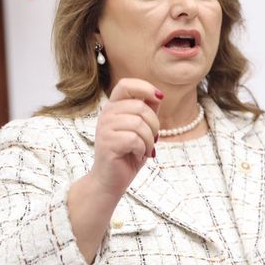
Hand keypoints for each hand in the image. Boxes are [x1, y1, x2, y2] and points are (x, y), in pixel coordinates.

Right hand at [88, 78, 162, 198]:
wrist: (111, 180)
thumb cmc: (128, 153)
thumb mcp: (142, 129)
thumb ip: (147, 111)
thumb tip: (158, 95)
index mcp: (114, 107)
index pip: (126, 84)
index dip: (145, 88)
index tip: (159, 98)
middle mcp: (106, 114)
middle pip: (140, 106)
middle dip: (154, 125)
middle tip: (151, 139)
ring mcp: (104, 128)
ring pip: (139, 123)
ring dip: (149, 140)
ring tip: (144, 149)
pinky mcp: (107, 143)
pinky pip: (134, 139)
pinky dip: (142, 149)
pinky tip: (137, 155)